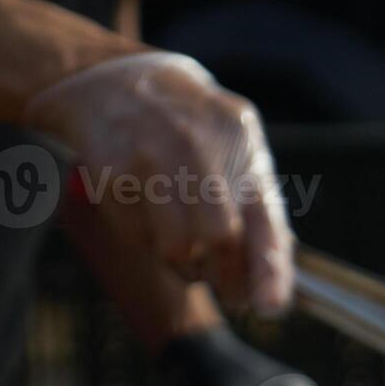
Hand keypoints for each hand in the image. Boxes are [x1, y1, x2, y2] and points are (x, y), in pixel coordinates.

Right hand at [25, 51, 293, 315]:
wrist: (114, 78)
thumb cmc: (189, 130)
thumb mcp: (234, 148)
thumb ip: (258, 205)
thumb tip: (274, 275)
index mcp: (241, 144)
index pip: (264, 216)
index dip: (270, 269)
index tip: (270, 307)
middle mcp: (198, 145)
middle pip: (220, 238)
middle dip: (224, 274)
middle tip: (221, 283)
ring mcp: (150, 155)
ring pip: (176, 246)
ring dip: (182, 262)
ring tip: (179, 241)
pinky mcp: (110, 170)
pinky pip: (135, 237)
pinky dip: (144, 240)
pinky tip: (144, 211)